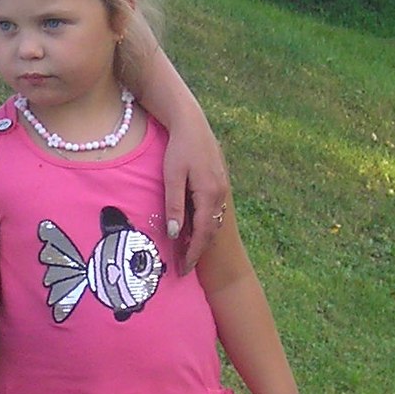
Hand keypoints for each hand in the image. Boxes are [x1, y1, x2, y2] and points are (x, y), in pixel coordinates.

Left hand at [162, 123, 232, 272]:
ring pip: (213, 222)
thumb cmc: (179, 148)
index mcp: (209, 194)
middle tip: (183, 266)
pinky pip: (213, 211)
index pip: (202, 233)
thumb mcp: (172, 177)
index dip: (193, 254)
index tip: (183, 269)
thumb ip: (174, 205)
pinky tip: (193, 229)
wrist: (192, 124)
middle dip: (198, 250)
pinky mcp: (219, 184)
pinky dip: (204, 224)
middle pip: (211, 231)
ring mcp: (222, 189)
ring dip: (202, 239)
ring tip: (186, 252)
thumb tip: (175, 234)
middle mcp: (220, 194)